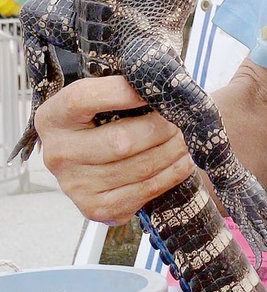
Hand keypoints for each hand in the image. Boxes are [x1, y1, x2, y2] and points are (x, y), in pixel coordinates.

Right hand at [36, 76, 193, 224]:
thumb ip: (124, 85)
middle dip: (161, 128)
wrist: (93, 156)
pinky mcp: (95, 208)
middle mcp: (58, 154)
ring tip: (186, 138)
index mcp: (54, 116)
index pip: (84, 98)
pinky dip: (170, 174)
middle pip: (120, 141)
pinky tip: (183, 161)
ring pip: (137, 168)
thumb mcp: (103, 94)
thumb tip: (160, 83)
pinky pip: (142, 192)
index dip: (123, 92)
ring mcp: (74, 186)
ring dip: (172, 151)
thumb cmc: (105, 115)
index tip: (155, 88)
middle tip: (183, 118)